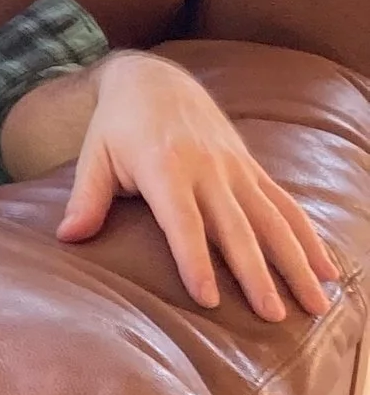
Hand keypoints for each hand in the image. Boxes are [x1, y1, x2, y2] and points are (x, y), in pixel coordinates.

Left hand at [52, 51, 337, 321]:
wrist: (154, 79)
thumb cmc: (118, 125)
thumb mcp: (94, 156)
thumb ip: (86, 198)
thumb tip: (67, 238)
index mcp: (164, 168)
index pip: (183, 222)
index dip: (195, 260)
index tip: (208, 299)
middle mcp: (207, 169)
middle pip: (235, 228)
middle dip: (255, 274)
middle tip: (271, 316)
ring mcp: (235, 169)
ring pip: (272, 220)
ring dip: (295, 262)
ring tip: (313, 303)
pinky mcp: (251, 169)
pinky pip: (285, 204)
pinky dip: (309, 236)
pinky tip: (327, 269)